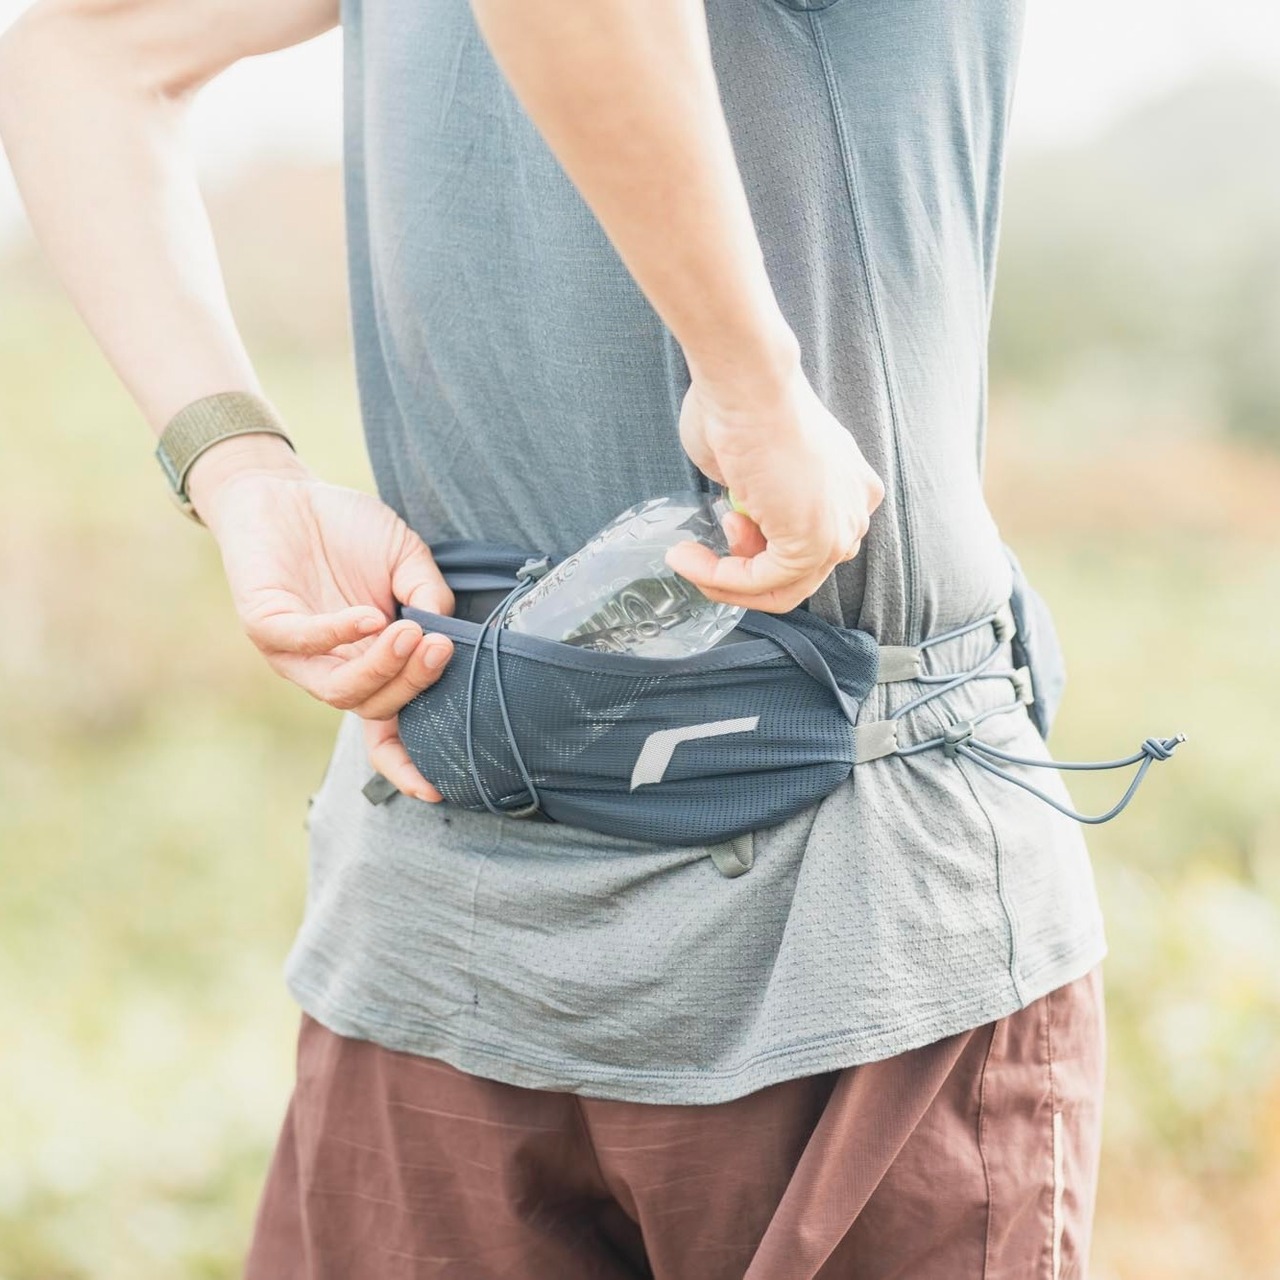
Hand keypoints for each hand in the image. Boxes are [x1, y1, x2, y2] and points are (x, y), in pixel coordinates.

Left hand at [188, 435, 454, 802]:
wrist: (287, 491)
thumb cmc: (348, 529)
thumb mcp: (407, 558)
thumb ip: (428, 593)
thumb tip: (444, 628)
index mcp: (369, 664)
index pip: (387, 728)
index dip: (406, 762)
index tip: (436, 786)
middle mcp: (333, 669)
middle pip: (376, 708)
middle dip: (413, 684)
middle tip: (438, 649)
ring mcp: (298, 654)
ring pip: (341, 689)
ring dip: (380, 668)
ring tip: (408, 632)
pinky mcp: (266, 625)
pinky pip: (303, 643)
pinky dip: (339, 634)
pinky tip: (370, 616)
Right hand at [666, 361, 885, 612]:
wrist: (747, 383)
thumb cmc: (741, 405)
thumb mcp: (748, 466)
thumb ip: (752, 501)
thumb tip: (739, 514)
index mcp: (849, 486)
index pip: (806, 545)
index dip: (754, 546)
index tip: (722, 523)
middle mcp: (854, 510)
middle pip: (797, 572)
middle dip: (741, 568)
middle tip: (702, 550)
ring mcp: (839, 529)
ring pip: (783, 586)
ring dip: (726, 579)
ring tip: (691, 554)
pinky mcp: (814, 544)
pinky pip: (764, 583)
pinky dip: (720, 578)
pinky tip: (689, 559)